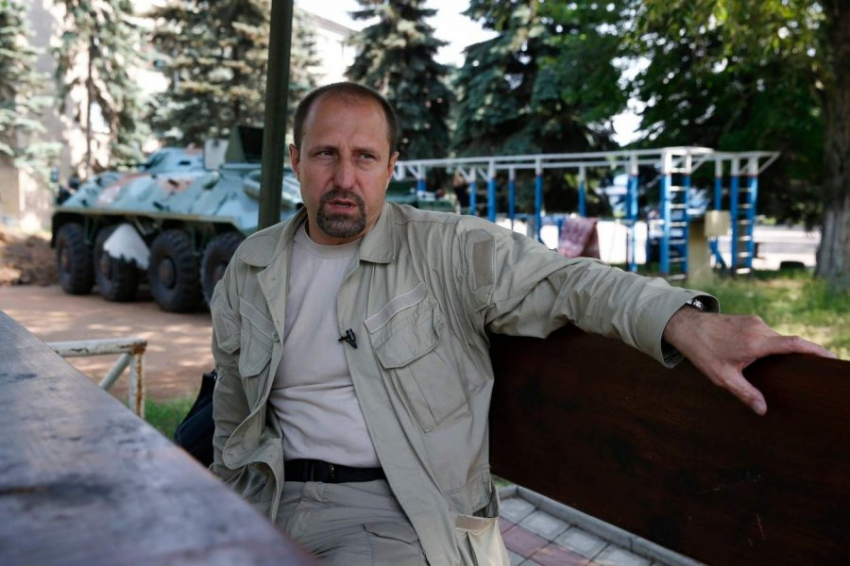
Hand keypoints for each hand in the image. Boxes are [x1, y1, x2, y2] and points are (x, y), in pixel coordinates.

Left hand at [662, 306, 835, 414]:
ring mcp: (754, 322)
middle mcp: (759, 328)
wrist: (686, 326)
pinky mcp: (749, 320)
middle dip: (797, 357)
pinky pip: (766, 334)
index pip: (795, 344)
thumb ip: (745, 393)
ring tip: (779, 368)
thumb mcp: (722, 377)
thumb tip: (763, 410)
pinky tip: (761, 357)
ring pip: (775, 339)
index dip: (816, 351)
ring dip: (777, 352)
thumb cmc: (702, 351)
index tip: (832, 358)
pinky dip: (768, 345)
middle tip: (806, 373)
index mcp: (756, 342)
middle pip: (787, 344)